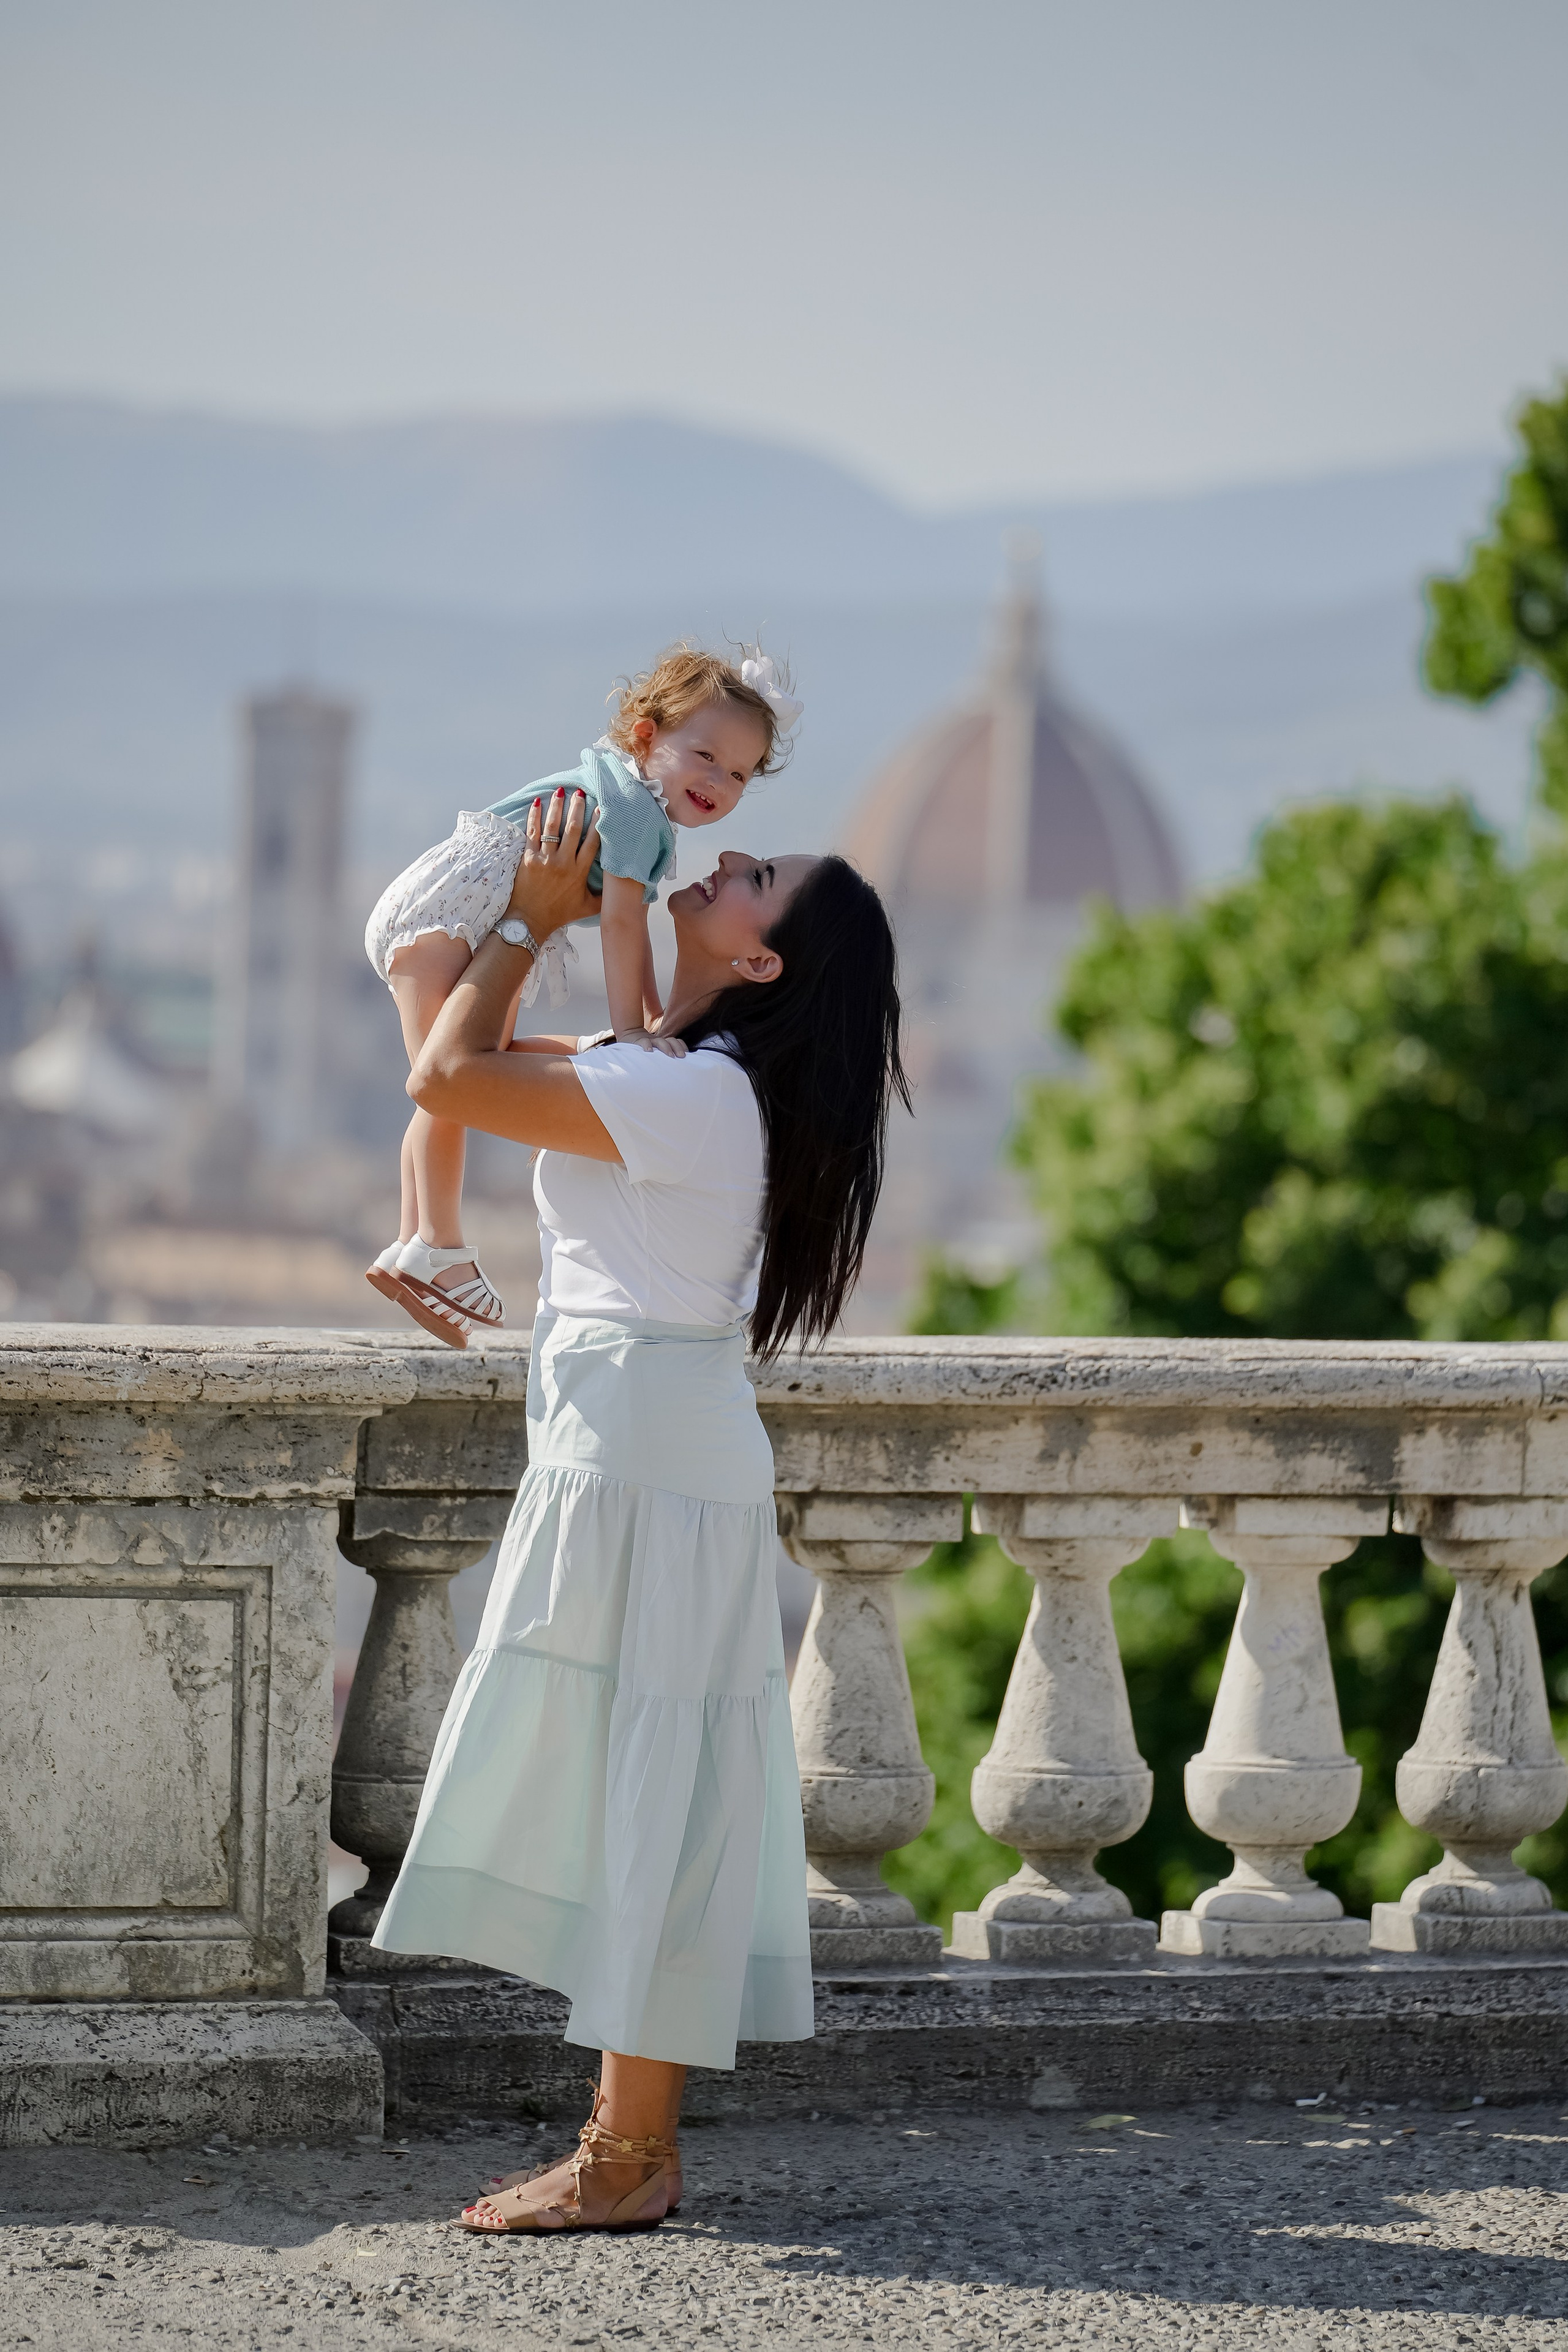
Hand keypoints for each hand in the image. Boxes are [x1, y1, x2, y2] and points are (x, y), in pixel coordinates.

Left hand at [506, 788, 601, 935]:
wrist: (530, 921)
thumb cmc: (560, 914)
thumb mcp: (587, 907)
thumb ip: (604, 897)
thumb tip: (621, 888)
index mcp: (579, 872)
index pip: (592, 843)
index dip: (597, 824)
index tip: (602, 808)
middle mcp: (563, 863)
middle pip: (572, 829)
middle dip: (577, 808)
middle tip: (580, 791)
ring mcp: (544, 860)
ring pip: (552, 828)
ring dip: (556, 807)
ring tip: (560, 791)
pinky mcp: (528, 859)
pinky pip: (532, 833)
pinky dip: (535, 817)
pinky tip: (537, 803)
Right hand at [615, 1026, 687, 1057]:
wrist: (629, 1036)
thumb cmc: (645, 1051)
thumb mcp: (657, 1054)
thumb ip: (665, 1059)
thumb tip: (677, 1073)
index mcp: (665, 1044)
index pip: (677, 1042)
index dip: (683, 1047)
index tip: (687, 1057)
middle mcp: (659, 1041)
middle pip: (672, 1041)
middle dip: (678, 1048)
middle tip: (681, 1057)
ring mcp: (650, 1041)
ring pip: (660, 1041)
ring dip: (666, 1048)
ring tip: (670, 1056)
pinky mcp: (639, 1042)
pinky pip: (644, 1042)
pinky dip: (647, 1046)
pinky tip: (649, 1052)